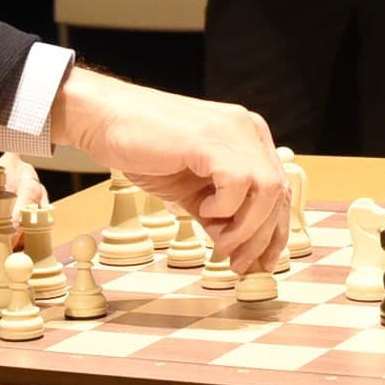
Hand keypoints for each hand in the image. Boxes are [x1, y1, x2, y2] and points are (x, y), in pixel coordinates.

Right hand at [52, 70, 290, 268]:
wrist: (105, 120)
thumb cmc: (145, 152)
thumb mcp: (191, 193)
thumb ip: (218, 219)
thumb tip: (239, 255)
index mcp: (248, 138)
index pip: (279, 190)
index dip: (276, 231)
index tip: (263, 264)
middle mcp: (248, 130)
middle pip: (278, 193)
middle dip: (262, 237)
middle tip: (239, 263)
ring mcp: (232, 130)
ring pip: (267, 189)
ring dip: (246, 226)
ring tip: (220, 240)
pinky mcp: (209, 137)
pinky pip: (238, 181)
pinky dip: (226, 206)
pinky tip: (203, 210)